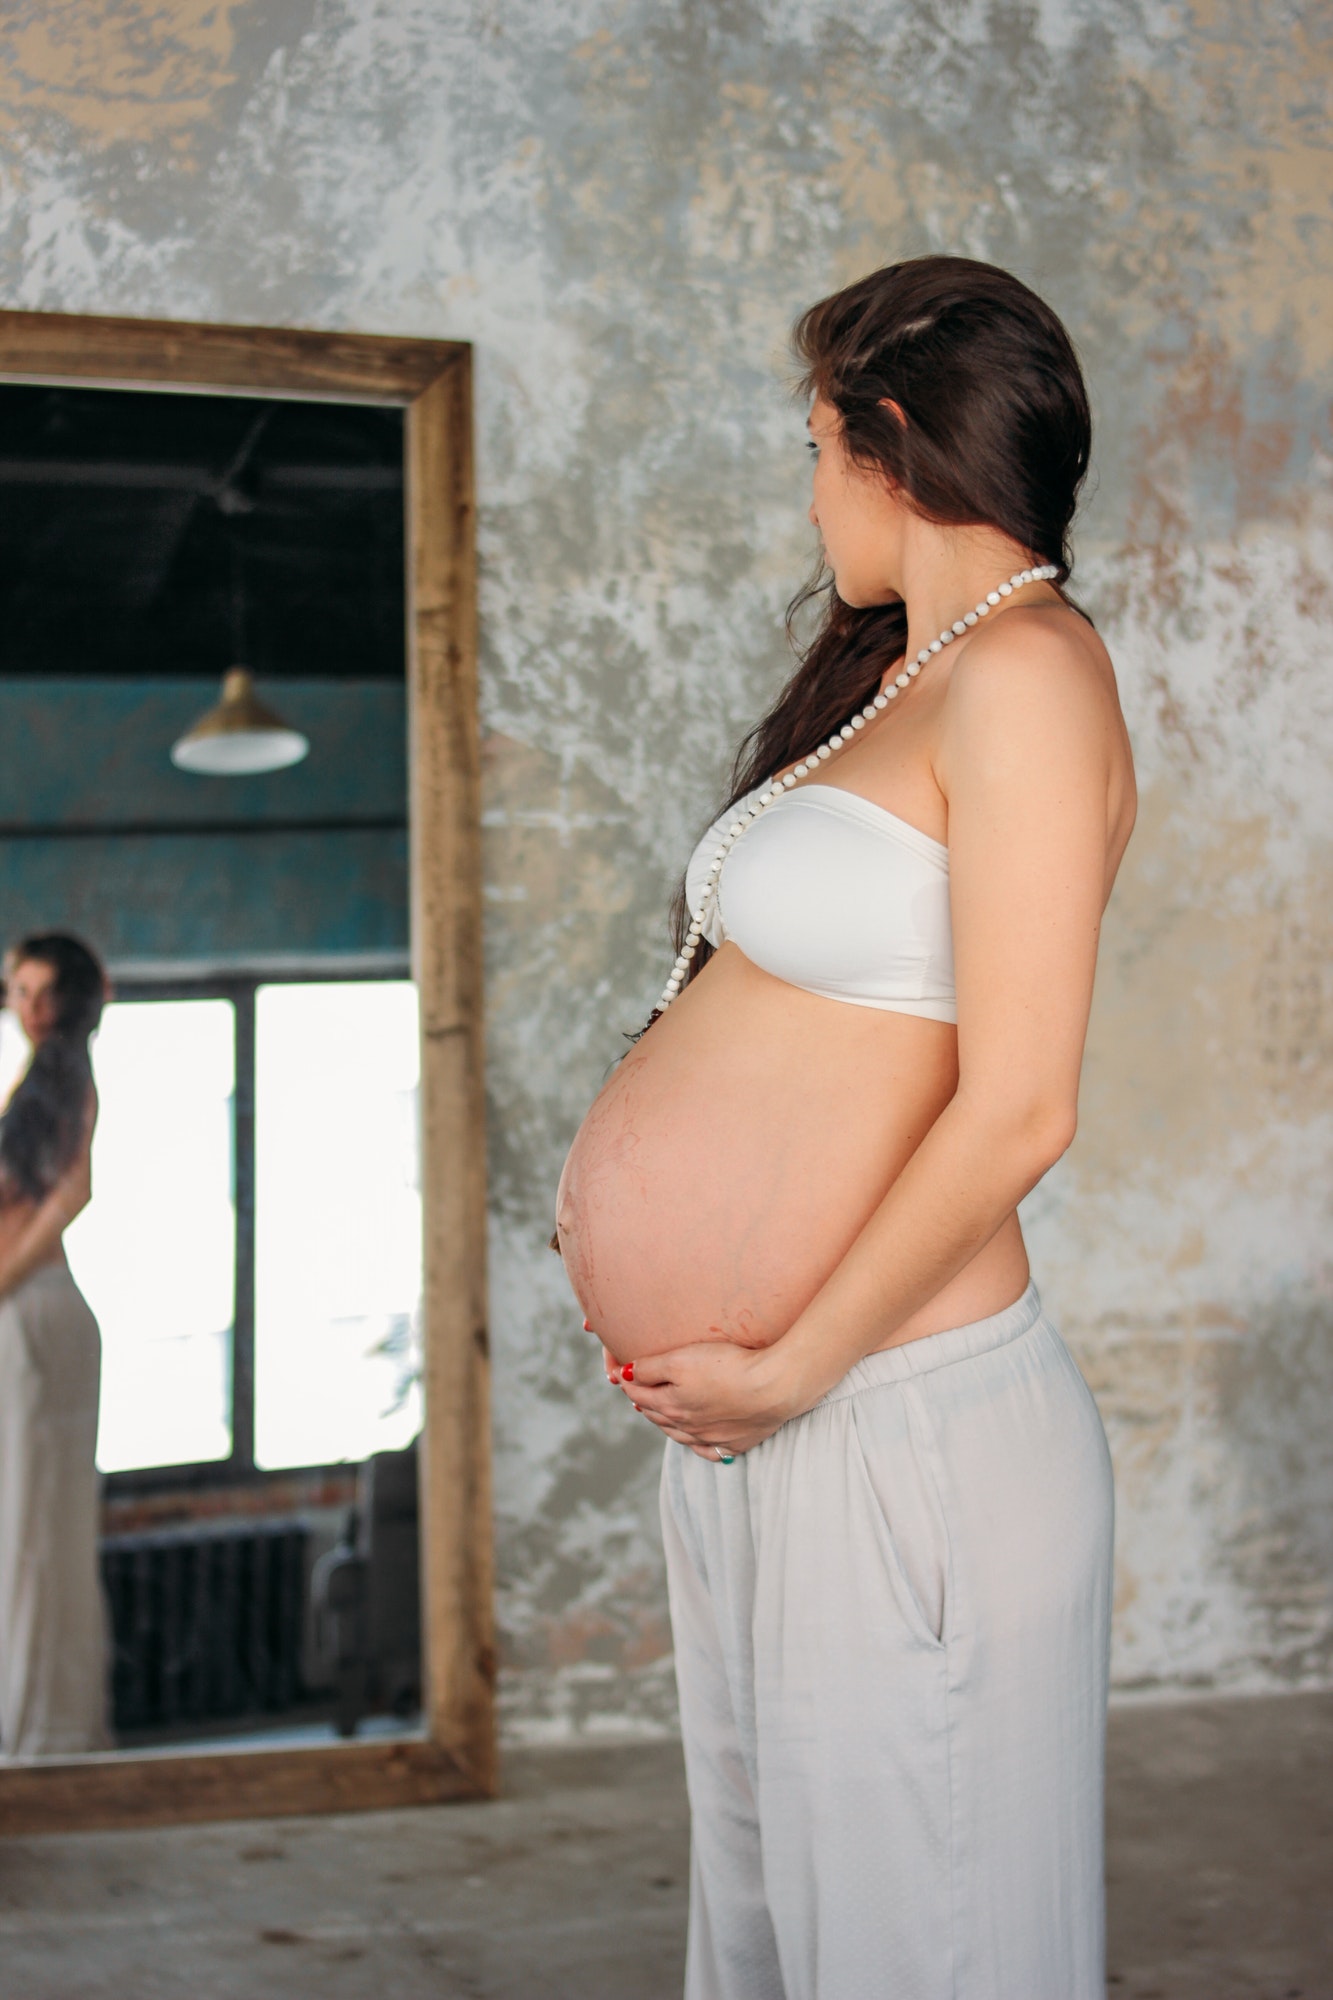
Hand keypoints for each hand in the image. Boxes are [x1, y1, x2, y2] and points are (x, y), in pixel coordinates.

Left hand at [613, 1339, 805, 1460]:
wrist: (773, 1387)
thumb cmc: (728, 1367)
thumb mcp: (681, 1359)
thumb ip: (650, 1368)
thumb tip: (625, 1375)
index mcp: (671, 1406)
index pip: (639, 1394)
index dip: (627, 1381)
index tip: (619, 1372)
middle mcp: (687, 1427)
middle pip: (657, 1415)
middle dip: (643, 1402)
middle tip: (637, 1392)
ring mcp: (712, 1438)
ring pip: (680, 1434)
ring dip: (666, 1423)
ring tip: (658, 1413)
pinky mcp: (737, 1442)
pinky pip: (710, 1451)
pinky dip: (699, 1446)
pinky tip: (698, 1443)